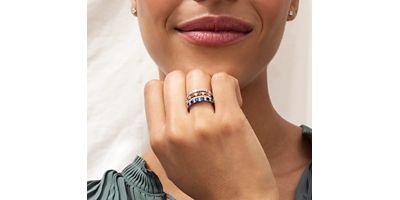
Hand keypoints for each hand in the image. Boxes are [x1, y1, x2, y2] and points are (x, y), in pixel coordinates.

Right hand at [144, 69, 277, 199]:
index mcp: (159, 140)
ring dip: (211, 83)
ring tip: (221, 102)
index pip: (152, 87)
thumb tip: (165, 97)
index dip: (170, 88)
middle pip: (174, 76)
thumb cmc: (208, 181)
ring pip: (199, 75)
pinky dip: (230, 85)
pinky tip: (235, 101)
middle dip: (190, 83)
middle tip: (205, 100)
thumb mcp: (172, 161)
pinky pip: (224, 79)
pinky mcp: (230, 121)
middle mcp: (176, 131)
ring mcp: (202, 125)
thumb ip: (164, 131)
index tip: (184, 99)